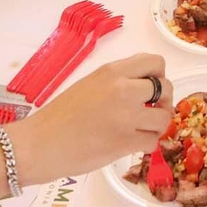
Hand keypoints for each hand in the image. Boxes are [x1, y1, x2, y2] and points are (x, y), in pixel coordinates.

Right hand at [5, 54, 171, 184]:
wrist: (39, 144)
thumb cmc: (59, 116)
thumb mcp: (90, 84)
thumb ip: (117, 82)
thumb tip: (143, 88)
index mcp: (112, 71)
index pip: (155, 62)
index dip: (159, 75)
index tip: (151, 88)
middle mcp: (124, 89)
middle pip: (166, 88)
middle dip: (163, 101)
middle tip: (150, 111)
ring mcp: (127, 116)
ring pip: (164, 117)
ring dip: (157, 125)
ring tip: (142, 130)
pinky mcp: (125, 142)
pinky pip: (153, 141)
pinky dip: (147, 144)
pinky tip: (133, 144)